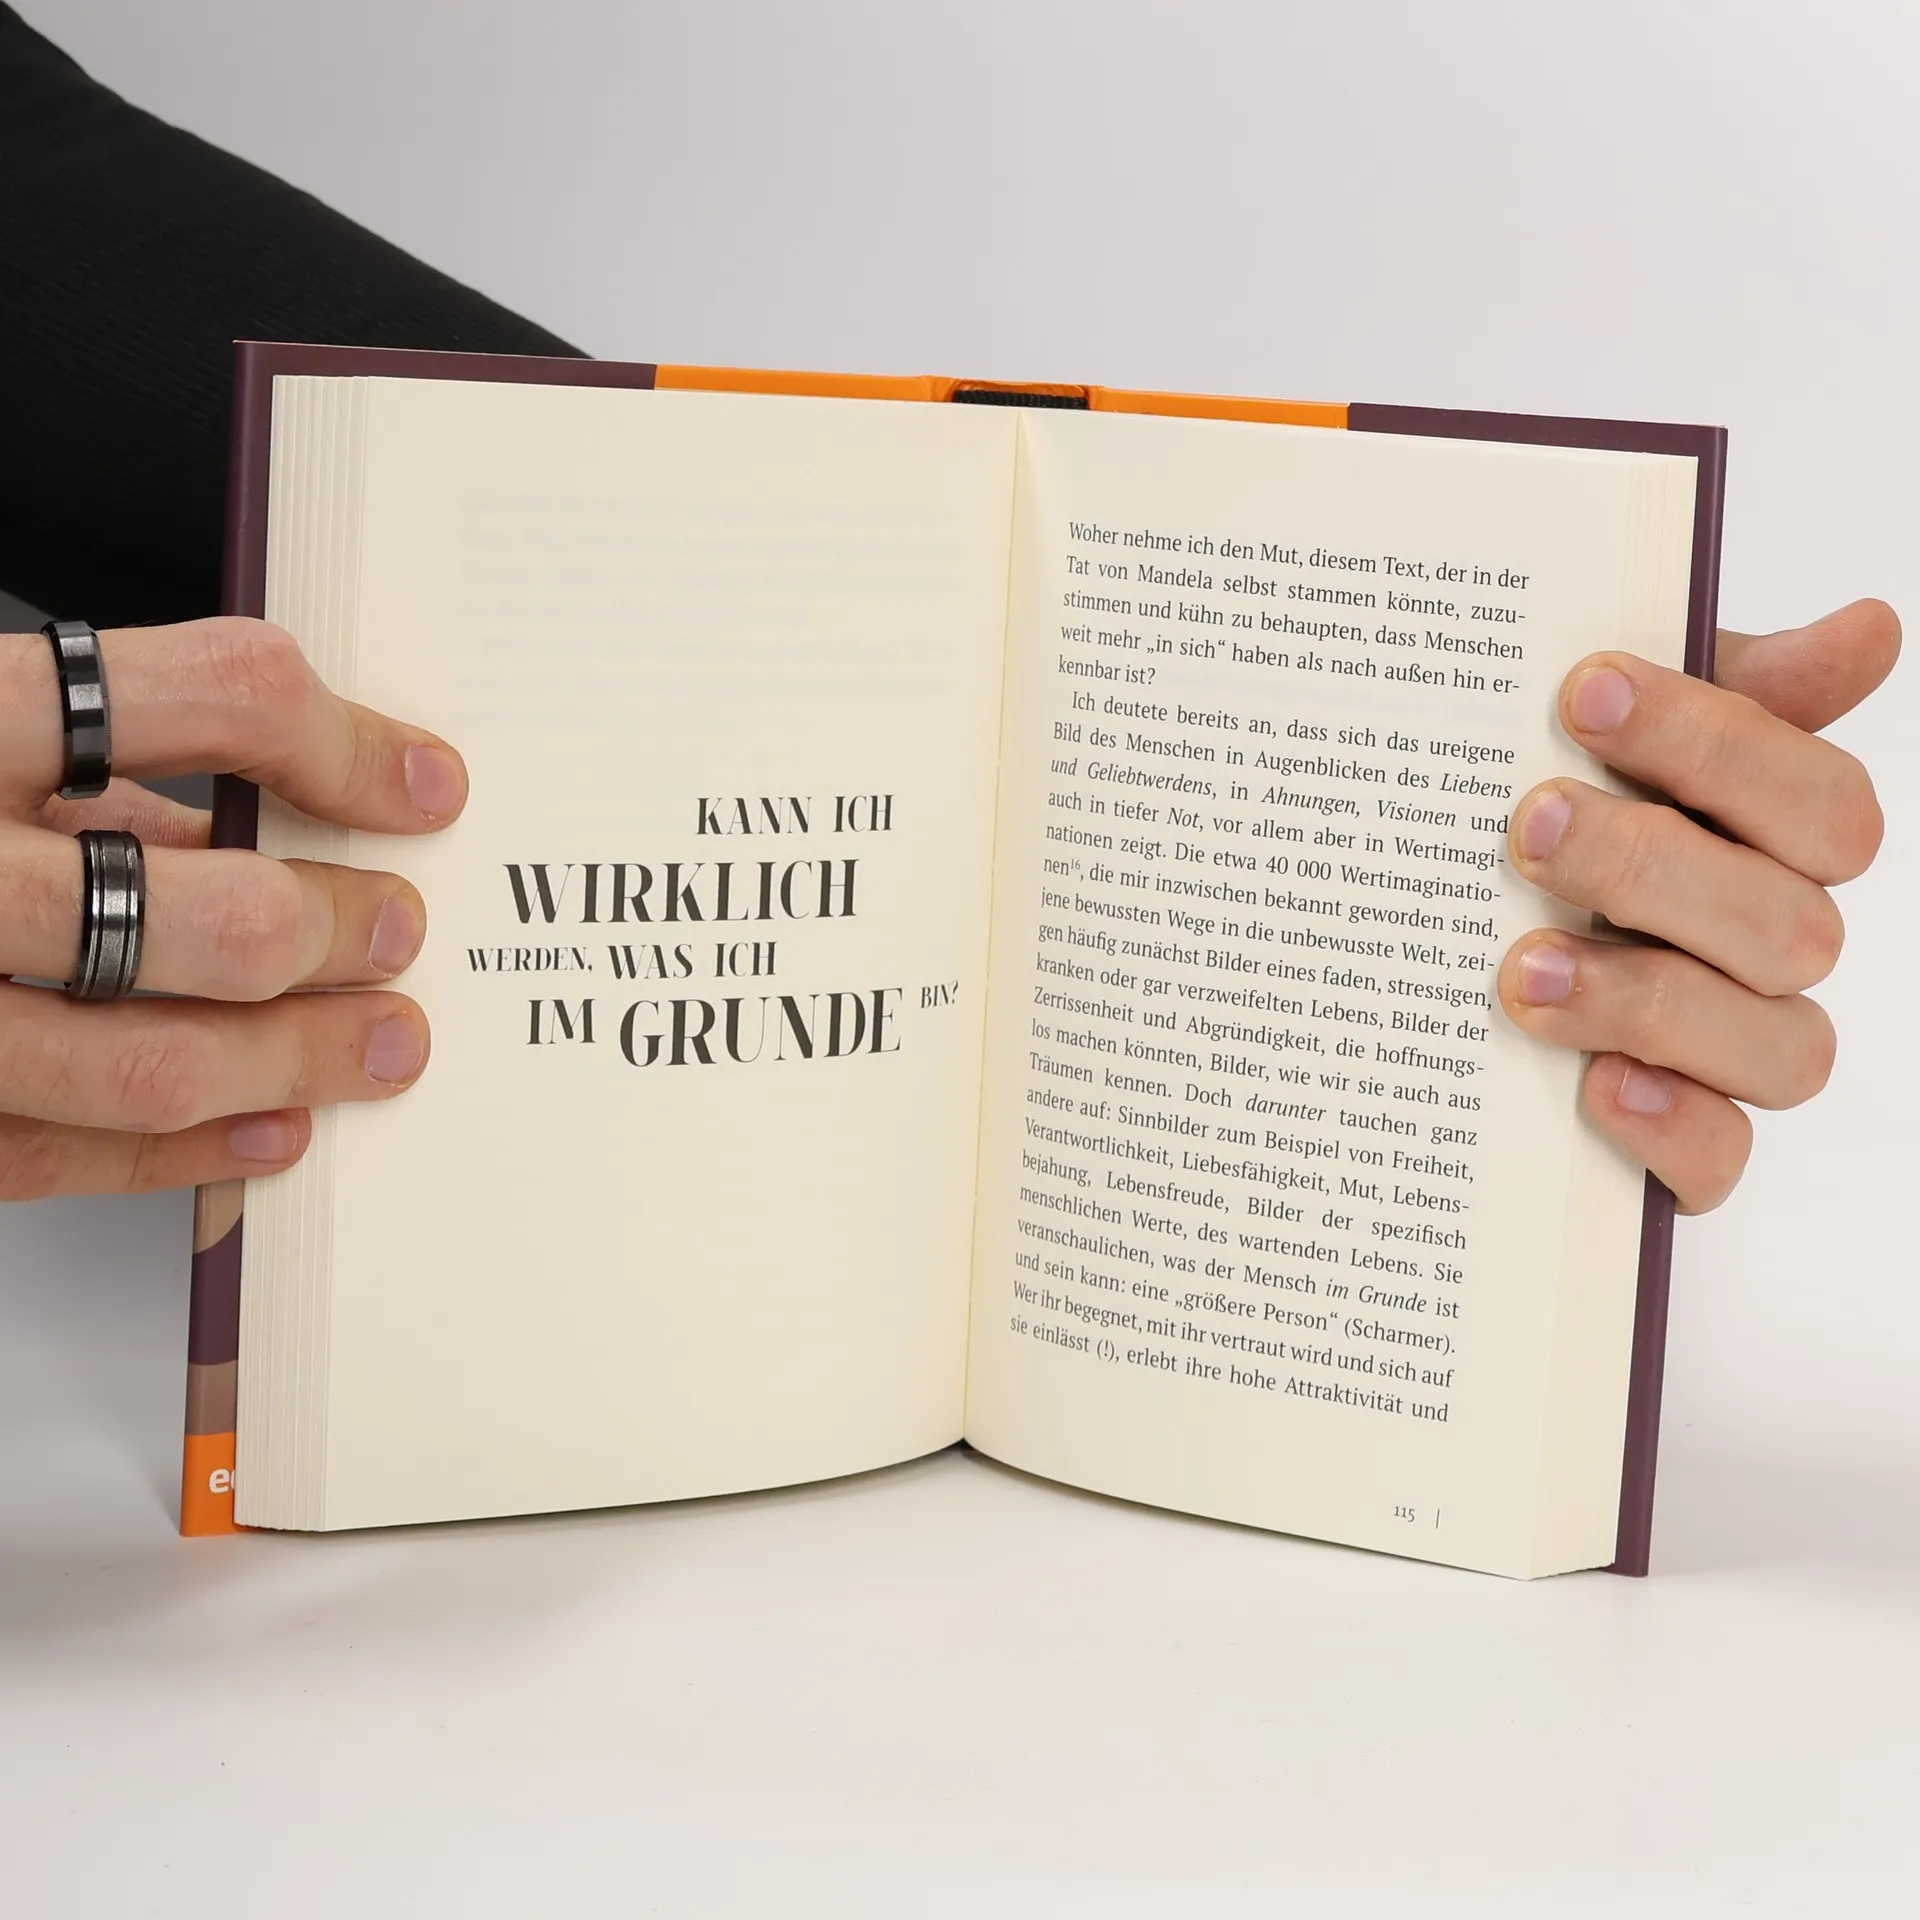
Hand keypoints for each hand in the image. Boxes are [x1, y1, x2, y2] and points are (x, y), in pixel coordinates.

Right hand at [0, 618, 465, 1198]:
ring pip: (149, 1057)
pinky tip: (270, 1131)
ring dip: (296, 1059)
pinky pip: (58, 1155)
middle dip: (336, 930)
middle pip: (207, 906)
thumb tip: (275, 813)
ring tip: (380, 1045)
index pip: (217, 697)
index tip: (426, 786)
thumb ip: (91, 767)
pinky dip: (187, 1152)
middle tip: (399, 932)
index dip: (349, 744)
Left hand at [1498, 599, 1898, 1212]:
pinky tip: (1594, 1087)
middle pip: (1791, 924)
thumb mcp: (1616, 740)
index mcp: (1775, 841)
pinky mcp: (1687, 1147)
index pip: (1817, 799)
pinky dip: (1670, 1127)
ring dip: (1646, 1000)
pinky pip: (1722, 1158)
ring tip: (1524, 969)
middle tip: (1528, 827)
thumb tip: (1869, 627)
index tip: (1583, 690)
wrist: (1466, 946)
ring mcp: (1738, 1053)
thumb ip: (1727, 687)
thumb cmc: (1564, 818)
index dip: (1715, 742)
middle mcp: (1775, 946)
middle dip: (1652, 867)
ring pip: (1778, 1046)